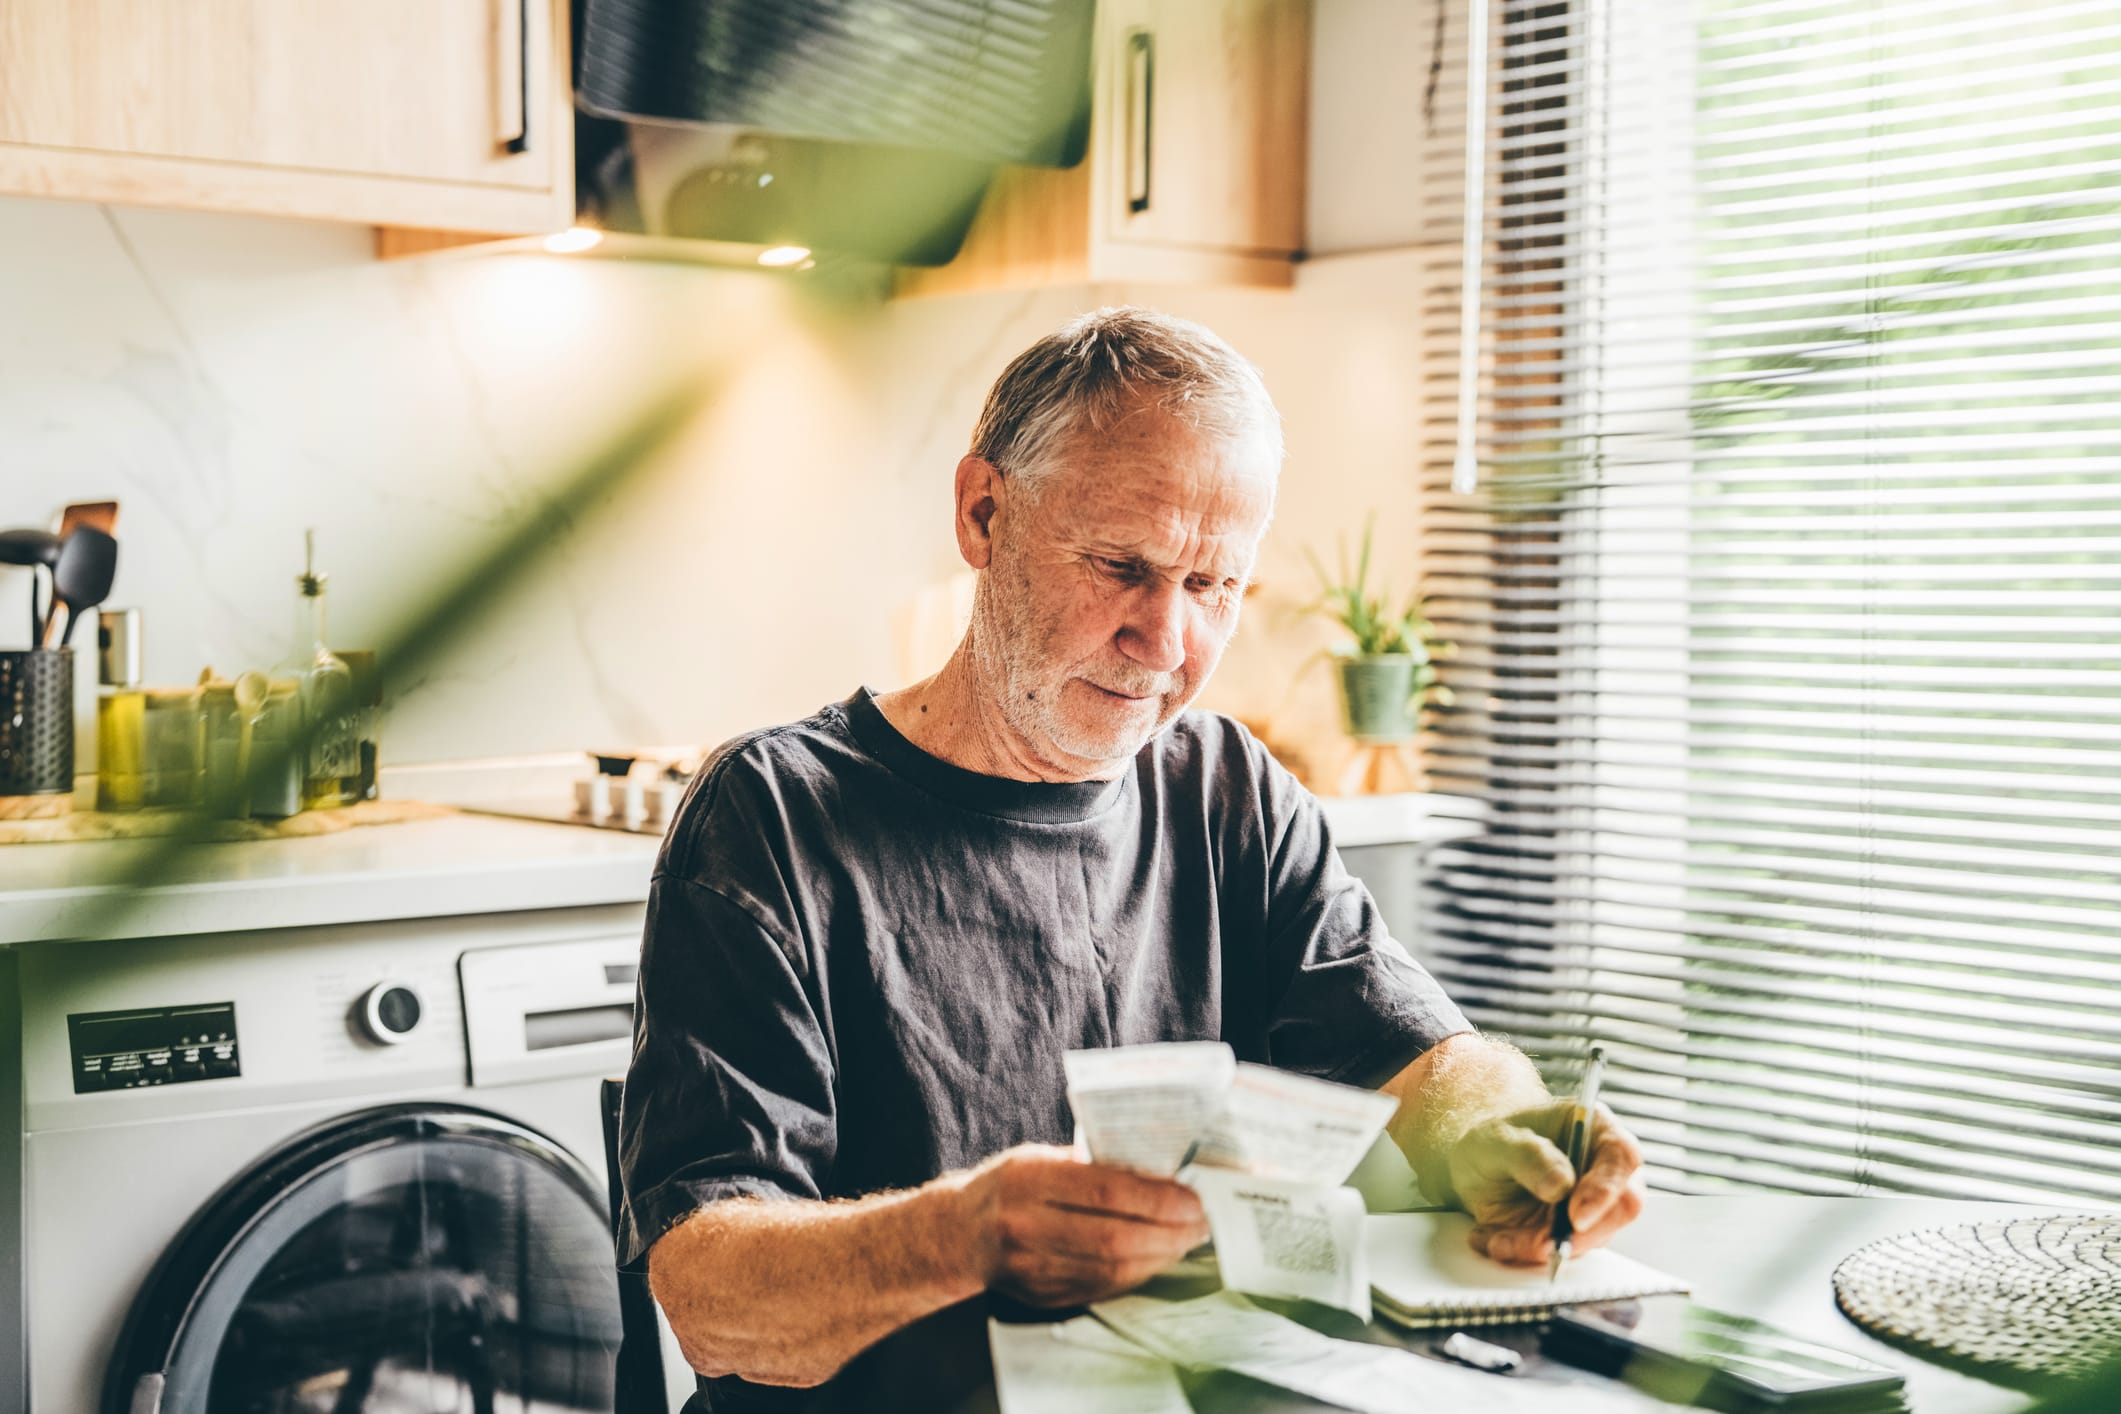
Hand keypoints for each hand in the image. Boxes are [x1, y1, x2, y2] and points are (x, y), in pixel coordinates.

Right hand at [964, 1144, 1209, 1307]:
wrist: (957, 1236)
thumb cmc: (1007, 1186)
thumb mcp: (1040, 1158)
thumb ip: (1091, 1165)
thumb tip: (1158, 1171)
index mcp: (1028, 1179)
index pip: (1105, 1190)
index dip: (1157, 1198)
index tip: (1192, 1198)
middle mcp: (1026, 1226)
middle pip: (1114, 1237)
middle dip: (1169, 1233)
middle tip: (1202, 1223)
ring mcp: (1032, 1269)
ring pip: (1112, 1269)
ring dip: (1160, 1256)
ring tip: (1187, 1240)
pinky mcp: (1043, 1296)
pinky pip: (1102, 1287)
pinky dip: (1138, 1273)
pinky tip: (1157, 1258)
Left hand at [1446, 1101, 1644, 1266]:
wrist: (1473, 1165)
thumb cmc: (1492, 1140)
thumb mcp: (1496, 1140)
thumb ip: (1528, 1155)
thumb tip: (1562, 1184)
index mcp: (1594, 1129)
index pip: (1622, 1157)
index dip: (1606, 1189)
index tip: (1577, 1217)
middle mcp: (1602, 1168)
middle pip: (1623, 1206)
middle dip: (1583, 1232)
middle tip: (1542, 1242)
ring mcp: (1593, 1205)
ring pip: (1591, 1238)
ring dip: (1544, 1245)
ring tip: (1500, 1237)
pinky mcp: (1575, 1233)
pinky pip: (1562, 1253)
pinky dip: (1527, 1253)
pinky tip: (1497, 1239)